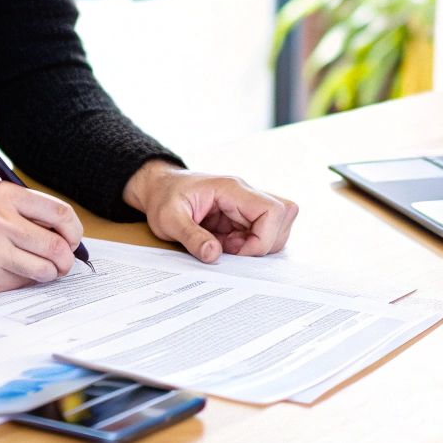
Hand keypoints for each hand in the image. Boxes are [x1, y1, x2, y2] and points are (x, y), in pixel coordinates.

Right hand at [0, 181, 84, 293]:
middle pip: (56, 246)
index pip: (60, 214)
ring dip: (48, 273)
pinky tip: (9, 270)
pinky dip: (23, 280)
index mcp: (4, 195)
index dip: (74, 230)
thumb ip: (24, 210)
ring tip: (39, 268)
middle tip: (63, 261)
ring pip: (43, 270)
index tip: (73, 238)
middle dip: (66, 258)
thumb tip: (65, 234)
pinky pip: (21, 282)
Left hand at [123, 159, 298, 262]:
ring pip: (277, 225)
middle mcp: (245, 194)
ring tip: (228, 247)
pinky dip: (248, 245)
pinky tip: (226, 245)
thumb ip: (191, 236)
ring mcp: (246, 205)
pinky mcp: (242, 216)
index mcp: (231, 189)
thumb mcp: (169, 219)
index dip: (263, 238)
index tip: (237, 252)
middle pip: (283, 216)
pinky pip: (261, 232)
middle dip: (265, 242)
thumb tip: (213, 254)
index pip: (273, 210)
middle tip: (233, 250)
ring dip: (257, 244)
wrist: (159, 188)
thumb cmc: (164, 198)